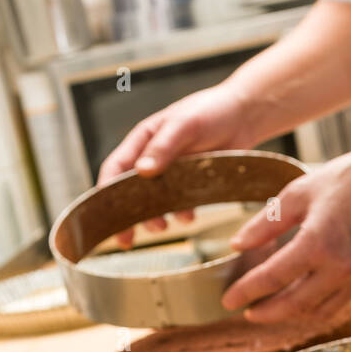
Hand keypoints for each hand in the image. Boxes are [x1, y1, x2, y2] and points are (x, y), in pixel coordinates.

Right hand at [97, 82, 254, 242]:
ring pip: (154, 202)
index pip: (115, 168)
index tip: (106, 215)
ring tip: (163, 228)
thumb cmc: (211, 111)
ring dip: (154, 218)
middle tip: (126, 240)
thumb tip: (142, 171)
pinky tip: (190, 217)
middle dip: (127, 216)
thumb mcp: (185, 124)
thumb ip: (163, 147)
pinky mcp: (189, 184)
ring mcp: (171, 173)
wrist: (244, 116)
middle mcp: (152, 158)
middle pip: (130, 192)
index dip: (107, 192)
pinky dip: (181, 214)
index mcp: (142, 140)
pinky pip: (179, 204)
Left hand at [222, 145, 350, 321]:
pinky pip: (341, 301)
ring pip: (318, 310)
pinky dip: (317, 304)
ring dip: (292, 314)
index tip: (228, 300)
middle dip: (266, 313)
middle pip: (294, 305)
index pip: (272, 278)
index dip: (246, 292)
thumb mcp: (300, 192)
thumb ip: (265, 223)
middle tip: (248, 313)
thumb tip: (237, 245)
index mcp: (318, 242)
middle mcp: (341, 266)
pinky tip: (304, 296)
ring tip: (274, 307)